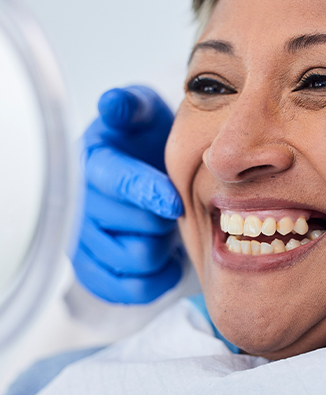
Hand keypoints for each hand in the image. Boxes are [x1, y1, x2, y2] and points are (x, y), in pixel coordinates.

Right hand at [72, 85, 183, 303]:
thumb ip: (130, 106)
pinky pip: (128, 290)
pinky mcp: (93, 271)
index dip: (149, 194)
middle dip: (166, 219)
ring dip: (162, 246)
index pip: (119, 183)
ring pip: (137, 260)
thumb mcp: (141, 111)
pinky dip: (155, 279)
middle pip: (137, 227)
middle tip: (174, 207)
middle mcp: (81, 206)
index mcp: (93, 164)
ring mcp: (83, 242)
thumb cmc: (144, 141)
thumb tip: (113, 104)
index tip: (175, 203)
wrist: (141, 170)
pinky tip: (165, 258)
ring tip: (166, 228)